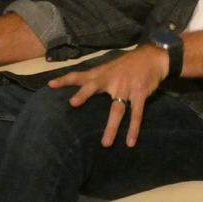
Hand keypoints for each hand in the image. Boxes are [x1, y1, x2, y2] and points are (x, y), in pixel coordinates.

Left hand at [48, 45, 167, 147]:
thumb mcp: (109, 67)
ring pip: (117, 109)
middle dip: (84, 94)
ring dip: (111, 127)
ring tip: (105, 144)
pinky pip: (136, 114)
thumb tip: (80, 84)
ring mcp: (126, 87)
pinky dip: (133, 129)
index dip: (65, 80)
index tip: (50, 85)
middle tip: (73, 104)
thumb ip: (96, 77)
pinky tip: (130, 142)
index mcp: (101, 74)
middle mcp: (111, 80)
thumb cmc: (127, 64)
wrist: (152, 57)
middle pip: (94, 86)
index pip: (80, 75)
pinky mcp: (139, 94)